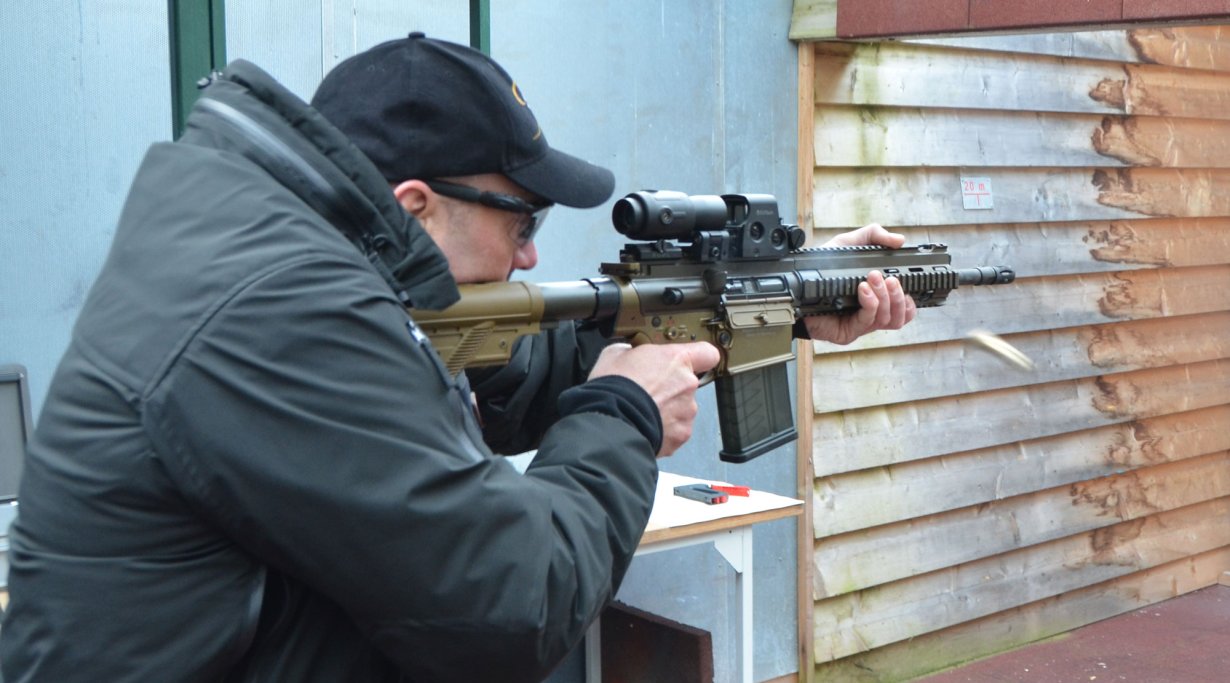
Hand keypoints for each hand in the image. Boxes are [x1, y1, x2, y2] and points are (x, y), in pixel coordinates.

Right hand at [588, 342, 720, 455]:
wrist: (610, 421)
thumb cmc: (613, 388)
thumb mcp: (615, 353)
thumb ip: (633, 352)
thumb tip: (630, 354)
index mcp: (676, 360)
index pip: (707, 353)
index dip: (700, 357)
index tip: (692, 361)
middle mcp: (687, 384)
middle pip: (687, 384)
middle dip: (671, 388)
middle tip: (648, 390)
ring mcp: (686, 411)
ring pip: (682, 408)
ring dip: (667, 409)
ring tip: (643, 411)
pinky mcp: (681, 434)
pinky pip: (676, 430)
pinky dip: (664, 430)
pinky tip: (645, 425)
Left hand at [801, 223, 917, 344]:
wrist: (795, 285)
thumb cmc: (821, 268)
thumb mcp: (848, 245)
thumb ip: (873, 236)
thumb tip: (899, 240)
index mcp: (877, 297)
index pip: (905, 306)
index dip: (911, 297)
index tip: (911, 280)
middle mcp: (871, 313)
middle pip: (901, 316)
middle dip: (899, 295)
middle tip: (890, 278)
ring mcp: (861, 324)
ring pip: (888, 320)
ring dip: (886, 298)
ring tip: (872, 280)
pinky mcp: (849, 332)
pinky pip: (868, 322)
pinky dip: (870, 304)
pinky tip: (863, 290)